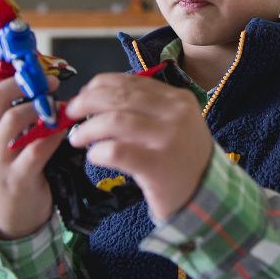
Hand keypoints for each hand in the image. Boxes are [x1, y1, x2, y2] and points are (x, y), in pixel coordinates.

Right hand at [0, 45, 66, 238]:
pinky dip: (53, 134)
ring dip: (38, 106)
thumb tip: (36, 76)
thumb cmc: (14, 168)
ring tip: (57, 103)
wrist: (13, 217)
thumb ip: (14, 111)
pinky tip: (64, 127)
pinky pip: (36, 149)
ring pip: (11, 121)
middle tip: (45, 76)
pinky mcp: (18, 178)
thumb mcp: (4, 139)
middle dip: (19, 81)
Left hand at [65, 72, 213, 221]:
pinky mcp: (158, 166)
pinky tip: (94, 156)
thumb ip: (145, 107)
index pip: (130, 82)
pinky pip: (117, 152)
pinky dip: (98, 152)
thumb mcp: (174, 123)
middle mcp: (176, 114)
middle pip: (119, 97)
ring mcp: (168, 139)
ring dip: (88, 128)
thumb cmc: (183, 159)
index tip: (83, 95)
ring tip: (77, 138)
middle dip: (87, 102)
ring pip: (115, 121)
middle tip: (71, 114)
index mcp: (178, 99)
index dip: (99, 85)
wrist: (208, 196)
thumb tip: (97, 97)